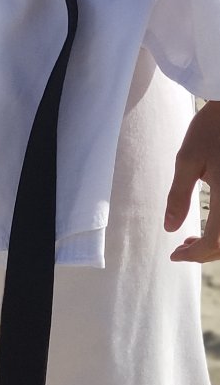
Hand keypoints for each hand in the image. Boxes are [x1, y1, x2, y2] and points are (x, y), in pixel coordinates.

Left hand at [164, 101, 219, 260]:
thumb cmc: (211, 128)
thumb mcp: (187, 160)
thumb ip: (178, 196)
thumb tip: (170, 228)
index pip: (214, 241)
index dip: (194, 255)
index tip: (174, 255)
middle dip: (205, 253)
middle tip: (182, 249)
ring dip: (217, 243)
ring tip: (194, 240)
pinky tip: (213, 224)